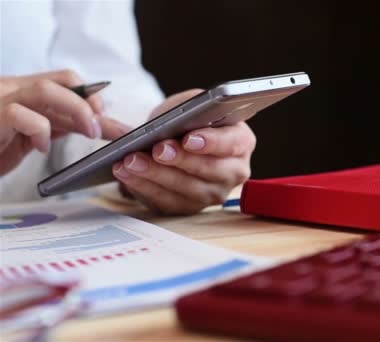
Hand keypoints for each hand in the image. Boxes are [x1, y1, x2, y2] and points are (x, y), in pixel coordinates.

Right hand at [0, 70, 129, 174]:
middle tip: (104, 128)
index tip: (108, 118)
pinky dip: (39, 129)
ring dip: (76, 110)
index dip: (92, 95)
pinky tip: (42, 147)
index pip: (66, 80)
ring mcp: (0, 100)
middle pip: (62, 80)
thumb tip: (97, 124)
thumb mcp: (33, 135)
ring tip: (90, 132)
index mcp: (25, 91)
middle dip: (91, 103)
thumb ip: (59, 125)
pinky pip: (19, 114)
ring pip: (44, 89)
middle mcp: (12, 89)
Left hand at [112, 89, 256, 214]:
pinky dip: (144, 187)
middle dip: (180, 160)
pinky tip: (127, 174)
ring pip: (186, 189)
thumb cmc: (187, 122)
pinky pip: (168, 202)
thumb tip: (169, 119)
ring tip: (132, 160)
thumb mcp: (188, 105)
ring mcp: (214, 193)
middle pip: (210, 170)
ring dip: (156, 175)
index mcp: (241, 141)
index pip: (232, 144)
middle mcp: (234, 171)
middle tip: (157, 150)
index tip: (189, 139)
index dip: (211, 142)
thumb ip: (184, 107)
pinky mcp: (191, 207)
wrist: (175, 141)